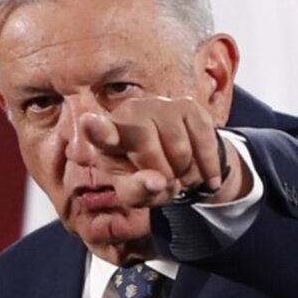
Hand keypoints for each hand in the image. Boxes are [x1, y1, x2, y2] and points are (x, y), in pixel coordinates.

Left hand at [80, 96, 240, 207]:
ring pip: (178, 147)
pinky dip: (208, 166)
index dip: (96, 129)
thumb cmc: (145, 176)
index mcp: (107, 137)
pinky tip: (207, 177)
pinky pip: (203, 141)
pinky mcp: (188, 106)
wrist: (178, 164)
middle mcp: (130, 113)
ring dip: (185, 174)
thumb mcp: (135, 193)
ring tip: (180, 175)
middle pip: (147, 148)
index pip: (100, 132)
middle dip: (161, 174)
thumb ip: (138, 192)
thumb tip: (157, 182)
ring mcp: (160, 105)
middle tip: (165, 182)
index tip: (89, 122)